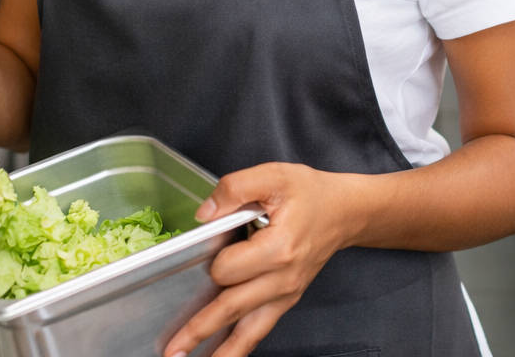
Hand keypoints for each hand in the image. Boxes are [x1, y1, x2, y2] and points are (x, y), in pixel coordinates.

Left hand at [164, 163, 361, 356]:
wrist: (344, 212)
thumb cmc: (309, 192)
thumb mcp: (273, 175)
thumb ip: (235, 188)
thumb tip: (204, 214)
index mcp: (278, 249)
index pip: (230, 269)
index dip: (213, 259)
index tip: (207, 245)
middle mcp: (283, 279)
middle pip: (232, 308)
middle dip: (199, 327)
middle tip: (171, 348)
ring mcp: (285, 294)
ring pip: (248, 331)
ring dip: (219, 350)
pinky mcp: (286, 300)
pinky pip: (260, 330)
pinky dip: (239, 347)